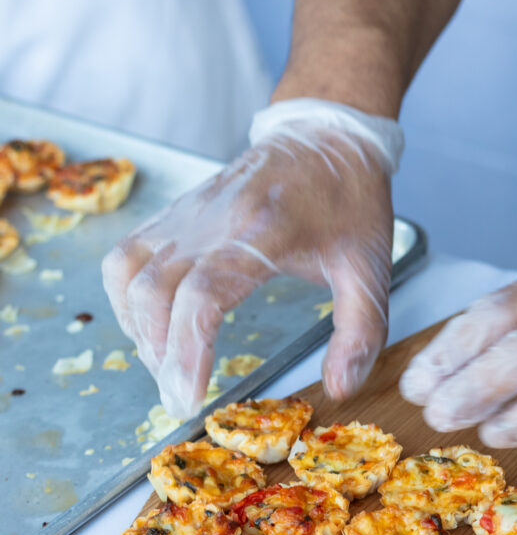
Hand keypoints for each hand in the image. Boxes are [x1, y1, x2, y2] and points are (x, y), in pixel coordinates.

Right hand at [102, 99, 401, 417]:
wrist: (327, 134)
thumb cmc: (350, 202)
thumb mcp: (371, 268)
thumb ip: (360, 332)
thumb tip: (339, 388)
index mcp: (263, 231)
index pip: (203, 293)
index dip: (186, 349)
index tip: (187, 397)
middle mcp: (213, 219)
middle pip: (154, 290)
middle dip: (158, 354)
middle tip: (178, 400)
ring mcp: (187, 213)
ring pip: (128, 272)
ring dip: (137, 328)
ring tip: (166, 366)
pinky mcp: (175, 213)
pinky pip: (127, 255)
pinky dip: (127, 298)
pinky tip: (151, 328)